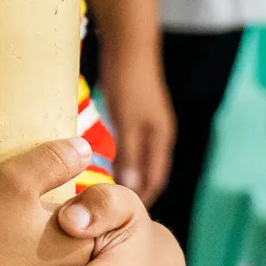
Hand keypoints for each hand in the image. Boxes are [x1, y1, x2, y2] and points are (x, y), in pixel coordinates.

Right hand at [0, 139, 101, 265]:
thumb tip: (83, 147)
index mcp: (79, 248)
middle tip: (9, 221)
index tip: (29, 201)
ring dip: (27, 258)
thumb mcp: (13, 181)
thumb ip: (51, 160)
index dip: (57, 203)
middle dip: (45, 230)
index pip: (88, 217)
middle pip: (67, 244)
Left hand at [98, 44, 174, 204]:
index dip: (142, 199)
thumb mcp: (127, 121)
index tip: (127, 221)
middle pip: (148, 170)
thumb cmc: (129, 82)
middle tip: (115, 213)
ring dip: (126, 173)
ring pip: (137, 157)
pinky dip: (120, 156)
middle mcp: (157, 134)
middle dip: (136, 190)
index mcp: (160, 139)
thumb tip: (131, 187)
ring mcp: (147, 122)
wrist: (129, 44)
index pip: (154, 179)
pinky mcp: (134, 111)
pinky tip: (104, 159)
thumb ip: (129, 153)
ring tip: (108, 191)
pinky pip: (129, 142)